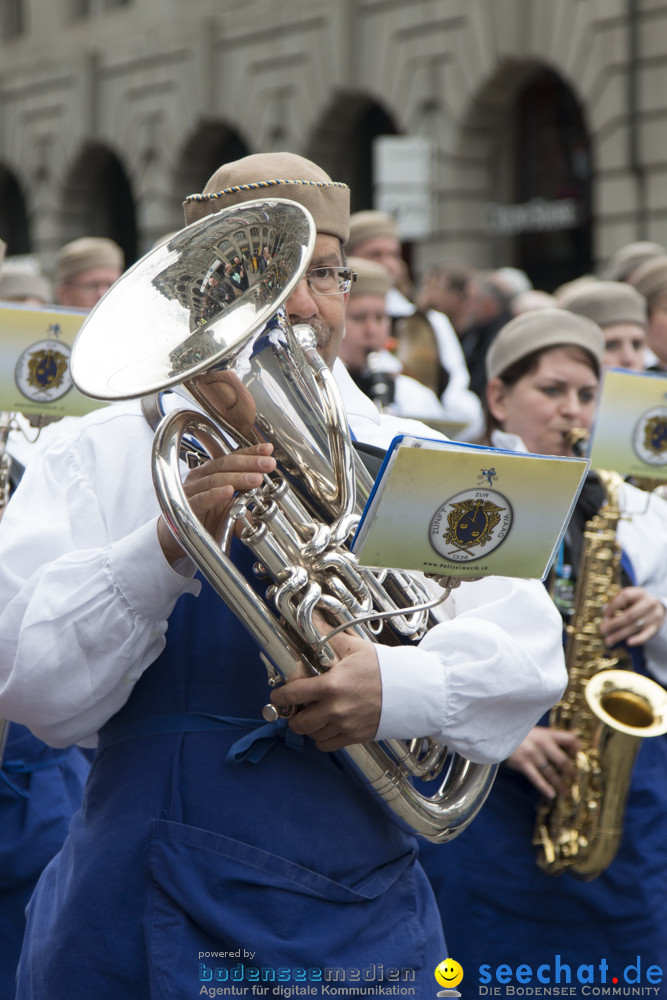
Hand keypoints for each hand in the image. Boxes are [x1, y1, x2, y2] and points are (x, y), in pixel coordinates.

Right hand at [157, 442, 275, 565]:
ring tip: (257, 479)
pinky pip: (201, 499)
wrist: (175, 537)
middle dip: (249, 463)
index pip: (232, 458)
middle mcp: (201, 477)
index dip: (250, 452)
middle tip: (268, 463)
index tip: (268, 450)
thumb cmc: (201, 518)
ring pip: (215, 479)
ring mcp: (191, 490)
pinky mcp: (185, 506)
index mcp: (212, 473)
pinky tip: (228, 492)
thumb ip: (244, 511)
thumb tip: (263, 515)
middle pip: (225, 464)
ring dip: (238, 478)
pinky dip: (215, 495)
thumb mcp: (228, 513)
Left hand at [269, 629, 380, 751]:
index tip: (279, 696)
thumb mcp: (354, 647)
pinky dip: (322, 739)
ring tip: (313, 715)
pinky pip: (327, 745)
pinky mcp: (354, 737)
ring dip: (309, 727)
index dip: (280, 696)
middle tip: (296, 708)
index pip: (293, 694)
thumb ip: (328, 635)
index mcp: (331, 684)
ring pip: (312, 735)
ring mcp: (345, 725)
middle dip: (293, 715)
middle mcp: (335, 708)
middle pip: (299, 722)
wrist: (410, 689)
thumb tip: (311, 620)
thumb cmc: (384, 668)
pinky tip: (326, 726)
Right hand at [506, 727, 579, 797]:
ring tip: (566, 793)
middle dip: (572, 773)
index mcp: (548, 734)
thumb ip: (549, 738)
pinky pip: (536, 778)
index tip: (578, 758)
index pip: (570, 739)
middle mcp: (542, 744)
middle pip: (564, 761)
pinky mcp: (523, 763)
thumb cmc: (519, 733)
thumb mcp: (536, 731)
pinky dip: (545, 787)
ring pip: (551, 773)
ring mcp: (532, 754)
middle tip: (576, 781)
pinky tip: (551, 794)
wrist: (498, 732)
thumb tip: (567, 749)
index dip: (578, 749)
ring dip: (560, 785)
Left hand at [599, 586, 665, 647]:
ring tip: (609, 640)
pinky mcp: (656, 627)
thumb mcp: (629, 599)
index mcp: (639, 593)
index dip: (614, 604)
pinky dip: (638, 639)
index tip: (605, 613)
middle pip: (630, 614)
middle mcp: (649, 602)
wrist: (658, 607)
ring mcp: (654, 615)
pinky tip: (628, 643)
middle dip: (614, 623)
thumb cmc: (637, 603)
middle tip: (602, 630)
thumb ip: (616, 604)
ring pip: (635, 626)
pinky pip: (647, 635)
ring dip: (620, 634)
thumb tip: (605, 617)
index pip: (626, 596)